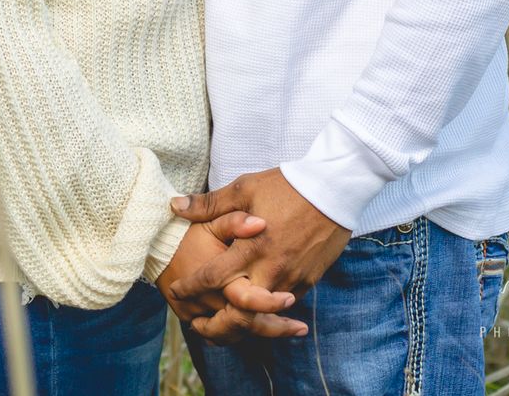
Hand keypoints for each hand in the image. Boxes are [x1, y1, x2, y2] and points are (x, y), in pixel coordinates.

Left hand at [170, 168, 350, 342]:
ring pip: (261, 314)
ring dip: (240, 320)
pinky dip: (267, 311)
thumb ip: (209, 204)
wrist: (334, 189)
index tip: (175, 290)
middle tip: (197, 323)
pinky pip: (282, 304)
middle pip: (237, 311)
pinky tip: (254, 309)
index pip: (212, 277)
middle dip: (215, 322)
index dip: (190, 287)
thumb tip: (174, 205)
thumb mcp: (244, 188)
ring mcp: (291, 279)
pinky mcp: (308, 281)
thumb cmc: (285, 186)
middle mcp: (270, 269)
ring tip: (221, 321)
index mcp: (250, 246)